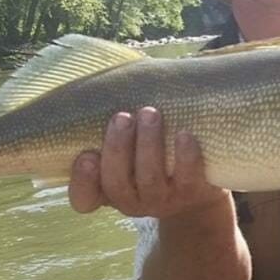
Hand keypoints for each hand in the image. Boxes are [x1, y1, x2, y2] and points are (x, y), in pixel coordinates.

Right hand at [68, 106, 228, 217]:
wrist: (198, 186)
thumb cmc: (151, 154)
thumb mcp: (127, 147)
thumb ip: (113, 126)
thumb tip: (105, 78)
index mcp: (107, 190)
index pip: (84, 198)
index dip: (82, 180)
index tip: (86, 155)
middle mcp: (132, 201)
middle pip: (116, 183)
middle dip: (117, 148)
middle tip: (122, 117)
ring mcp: (162, 200)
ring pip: (150, 178)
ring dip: (148, 144)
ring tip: (150, 113)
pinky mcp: (192, 194)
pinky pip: (187, 178)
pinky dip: (185, 156)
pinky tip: (184, 134)